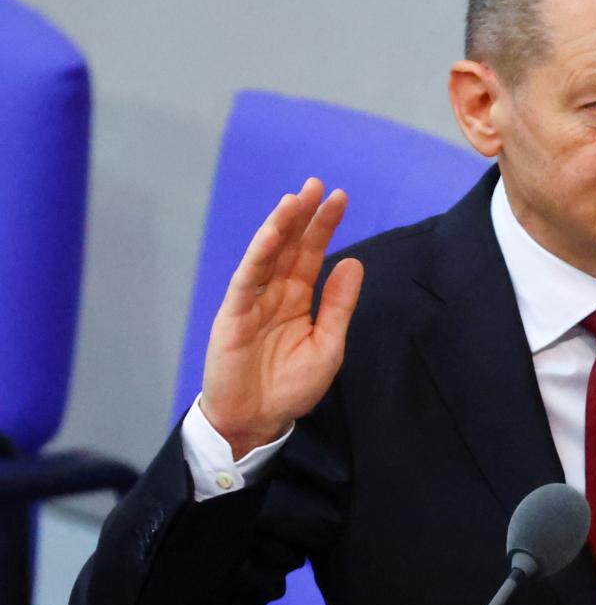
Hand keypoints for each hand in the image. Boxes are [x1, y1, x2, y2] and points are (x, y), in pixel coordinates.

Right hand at [200, 177, 363, 457]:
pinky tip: (271, 233)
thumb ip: (339, 304)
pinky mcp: (233, 314)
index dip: (324, 227)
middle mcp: (275, 294)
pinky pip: (247, 279)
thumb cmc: (291, 386)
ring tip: (296, 199)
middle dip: (303, 216)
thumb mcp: (328, 344)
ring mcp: (252, 301)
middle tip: (318, 185)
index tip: (340, 198)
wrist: (257, 419)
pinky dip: (258, 254)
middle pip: (290, 247)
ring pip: (267, 256)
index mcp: (298, 300)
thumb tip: (353, 263)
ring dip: (280, 226)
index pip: (311, 255)